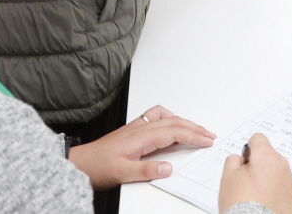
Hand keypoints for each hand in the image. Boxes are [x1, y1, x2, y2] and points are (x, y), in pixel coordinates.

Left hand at [68, 105, 215, 189]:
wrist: (81, 162)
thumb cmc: (98, 166)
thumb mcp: (122, 173)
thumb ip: (147, 170)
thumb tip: (168, 167)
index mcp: (141, 136)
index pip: (174, 132)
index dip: (193, 136)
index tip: (207, 140)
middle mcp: (140, 128)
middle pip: (174, 122)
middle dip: (194, 128)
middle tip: (210, 135)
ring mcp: (136, 127)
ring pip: (166, 117)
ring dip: (183, 121)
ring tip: (196, 129)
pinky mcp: (133, 130)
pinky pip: (155, 117)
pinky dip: (169, 118)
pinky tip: (171, 124)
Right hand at [218, 133, 291, 213]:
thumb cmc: (241, 203)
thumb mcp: (228, 177)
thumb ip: (234, 161)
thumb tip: (242, 160)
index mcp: (266, 156)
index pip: (258, 139)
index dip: (248, 151)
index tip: (244, 165)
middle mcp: (282, 165)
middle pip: (268, 157)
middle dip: (258, 166)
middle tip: (246, 185)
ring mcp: (290, 182)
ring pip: (276, 173)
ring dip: (267, 179)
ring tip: (256, 198)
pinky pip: (283, 188)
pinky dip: (275, 193)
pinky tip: (265, 205)